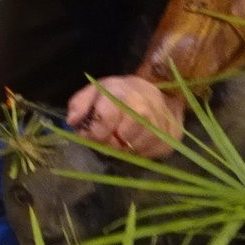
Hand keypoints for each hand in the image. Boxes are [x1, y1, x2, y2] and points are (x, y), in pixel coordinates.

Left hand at [67, 75, 183, 157]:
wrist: (159, 92)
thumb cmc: (121, 93)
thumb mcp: (96, 91)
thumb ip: (80, 104)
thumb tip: (72, 122)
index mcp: (120, 93)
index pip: (106, 119)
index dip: (96, 132)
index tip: (92, 134)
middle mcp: (143, 107)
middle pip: (123, 137)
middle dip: (110, 142)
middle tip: (108, 139)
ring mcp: (160, 123)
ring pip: (136, 148)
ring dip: (125, 148)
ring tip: (122, 139)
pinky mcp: (171, 138)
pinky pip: (150, 154)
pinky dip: (140, 151)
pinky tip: (137, 141)